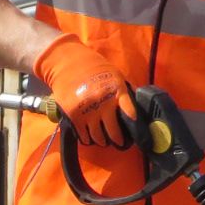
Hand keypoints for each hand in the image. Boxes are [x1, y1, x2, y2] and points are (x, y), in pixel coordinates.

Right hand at [34, 34, 135, 148]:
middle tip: (118, 142)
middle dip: (117, 139)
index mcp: (116, 91)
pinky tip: (89, 137)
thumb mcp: (115, 75)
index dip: (132, 122)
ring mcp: (88, 111)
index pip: (129, 111)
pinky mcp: (74, 116)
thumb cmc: (94, 68)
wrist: (68, 63)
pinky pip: (83, 135)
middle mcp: (104, 103)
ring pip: (98, 136)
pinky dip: (87, 139)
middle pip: (114, 131)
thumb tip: (136, 105)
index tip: (135, 132)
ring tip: (103, 141)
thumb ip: (124, 91)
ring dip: (101, 140)